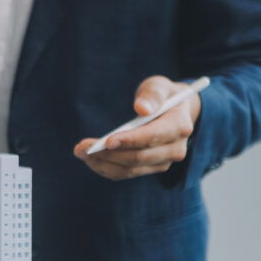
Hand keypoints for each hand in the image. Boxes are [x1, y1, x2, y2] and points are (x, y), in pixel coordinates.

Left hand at [74, 75, 201, 179]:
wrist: (173, 112)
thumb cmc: (162, 96)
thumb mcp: (158, 86)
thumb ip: (152, 94)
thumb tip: (141, 108)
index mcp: (180, 126)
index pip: (152, 137)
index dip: (129, 140)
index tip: (106, 141)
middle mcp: (175, 149)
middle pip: (138, 157)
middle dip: (108, 153)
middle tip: (81, 147)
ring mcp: (163, 162)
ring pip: (130, 169)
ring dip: (102, 163)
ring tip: (80, 152)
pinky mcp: (151, 168)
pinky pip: (126, 173)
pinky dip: (106, 168)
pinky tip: (90, 159)